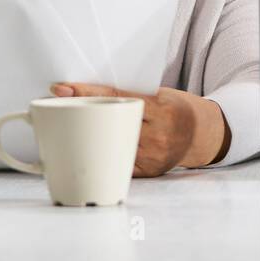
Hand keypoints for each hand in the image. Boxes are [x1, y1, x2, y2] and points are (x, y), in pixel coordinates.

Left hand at [49, 82, 228, 175]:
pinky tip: (84, 150)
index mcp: (161, 108)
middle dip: (79, 116)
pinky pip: (117, 164)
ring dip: (84, 138)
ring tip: (66, 128)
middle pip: (108, 123)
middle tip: (56, 107)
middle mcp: (157, 134)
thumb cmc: (177, 108)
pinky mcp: (148, 172)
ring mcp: (152, 156)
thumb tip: (87, 92)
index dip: (86, 92)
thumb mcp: (160, 94)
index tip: (60, 88)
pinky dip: (100, 156)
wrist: (202, 134)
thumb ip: (130, 96)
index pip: (116, 97)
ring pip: (109, 146)